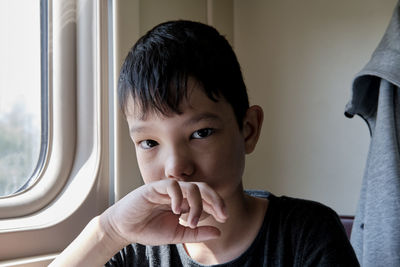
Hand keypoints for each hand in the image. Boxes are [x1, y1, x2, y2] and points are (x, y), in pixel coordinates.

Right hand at [100, 180, 228, 247]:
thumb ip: (197, 233)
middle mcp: (178, 193)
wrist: (124, 229)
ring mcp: (167, 189)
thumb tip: (219, 232)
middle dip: (215, 199)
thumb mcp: (177, 234)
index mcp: (185, 202)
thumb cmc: (148, 230)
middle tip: (222, 215)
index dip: (217, 205)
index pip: (206, 197)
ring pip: (191, 187)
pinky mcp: (154, 188)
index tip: (224, 218)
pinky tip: (177, 211)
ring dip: (196, 205)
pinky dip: (179, 197)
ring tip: (192, 222)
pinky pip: (173, 186)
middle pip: (203, 188)